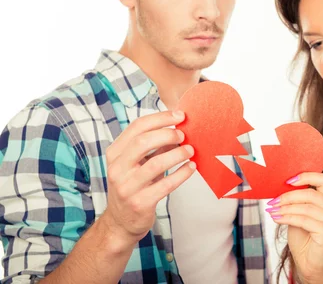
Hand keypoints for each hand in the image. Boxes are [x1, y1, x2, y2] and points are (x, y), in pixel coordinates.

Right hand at [102, 110, 195, 247]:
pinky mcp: (140, 203)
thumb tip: (178, 127)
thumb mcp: (136, 163)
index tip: (180, 116)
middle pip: (143, 142)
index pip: (137, 127)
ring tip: (190, 150)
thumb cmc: (133, 186)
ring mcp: (127, 187)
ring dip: (177, 154)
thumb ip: (152, 146)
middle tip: (184, 134)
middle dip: (168, 134)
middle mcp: (117, 169)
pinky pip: (166, 185)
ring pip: (156, 164)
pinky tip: (191, 167)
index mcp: (115, 153)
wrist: (121, 223)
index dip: (161, 118)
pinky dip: (182, 174)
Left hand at [267, 173, 322, 283]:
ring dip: (285, 208)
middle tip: (272, 201)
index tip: (287, 181)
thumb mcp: (298, 215)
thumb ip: (296, 202)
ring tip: (272, 211)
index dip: (306, 176)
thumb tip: (281, 188)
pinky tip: (277, 219)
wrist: (309, 265)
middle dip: (288, 196)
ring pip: (306, 207)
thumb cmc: (304, 240)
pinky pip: (304, 219)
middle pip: (310, 193)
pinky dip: (287, 217)